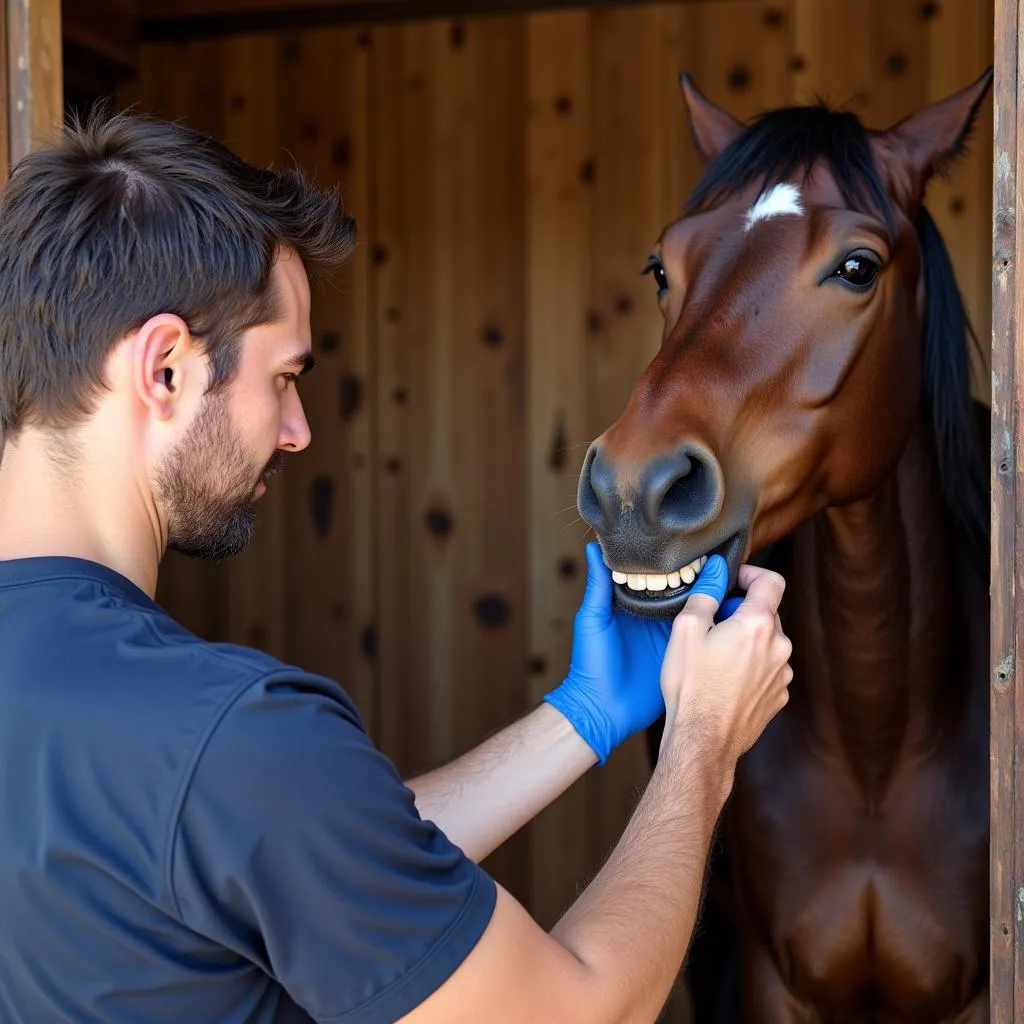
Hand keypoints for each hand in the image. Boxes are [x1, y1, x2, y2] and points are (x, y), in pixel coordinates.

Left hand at [543, 543, 729, 763]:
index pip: (662, 578)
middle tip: (728, 562)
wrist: (602, 710)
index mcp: (636, 605)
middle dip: (704, 581)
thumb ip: (598, 585)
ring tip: (739, 583)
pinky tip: (735, 615)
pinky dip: (717, 629)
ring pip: (698, 614)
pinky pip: (703, 639)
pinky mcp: (683, 658)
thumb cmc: (590, 664)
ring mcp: (672, 639)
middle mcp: (656, 619)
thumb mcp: (593, 620)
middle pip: (685, 593)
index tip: (699, 544)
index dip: (679, 564)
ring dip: (715, 603)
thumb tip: (592, 546)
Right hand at [659, 563, 792, 765]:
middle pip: (767, 613)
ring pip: (768, 643)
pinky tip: (726, 681)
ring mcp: (782, 674)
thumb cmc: (691, 685)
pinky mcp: (779, 696)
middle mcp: (779, 647)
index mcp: (758, 624)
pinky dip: (752, 667)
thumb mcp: (686, 630)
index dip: (751, 573)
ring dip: (748, 642)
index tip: (734, 580)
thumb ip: (705, 594)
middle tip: (712, 625)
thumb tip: (716, 570)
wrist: (703, 739)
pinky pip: (769, 669)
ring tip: (717, 659)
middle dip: (742, 612)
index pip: (771, 581)